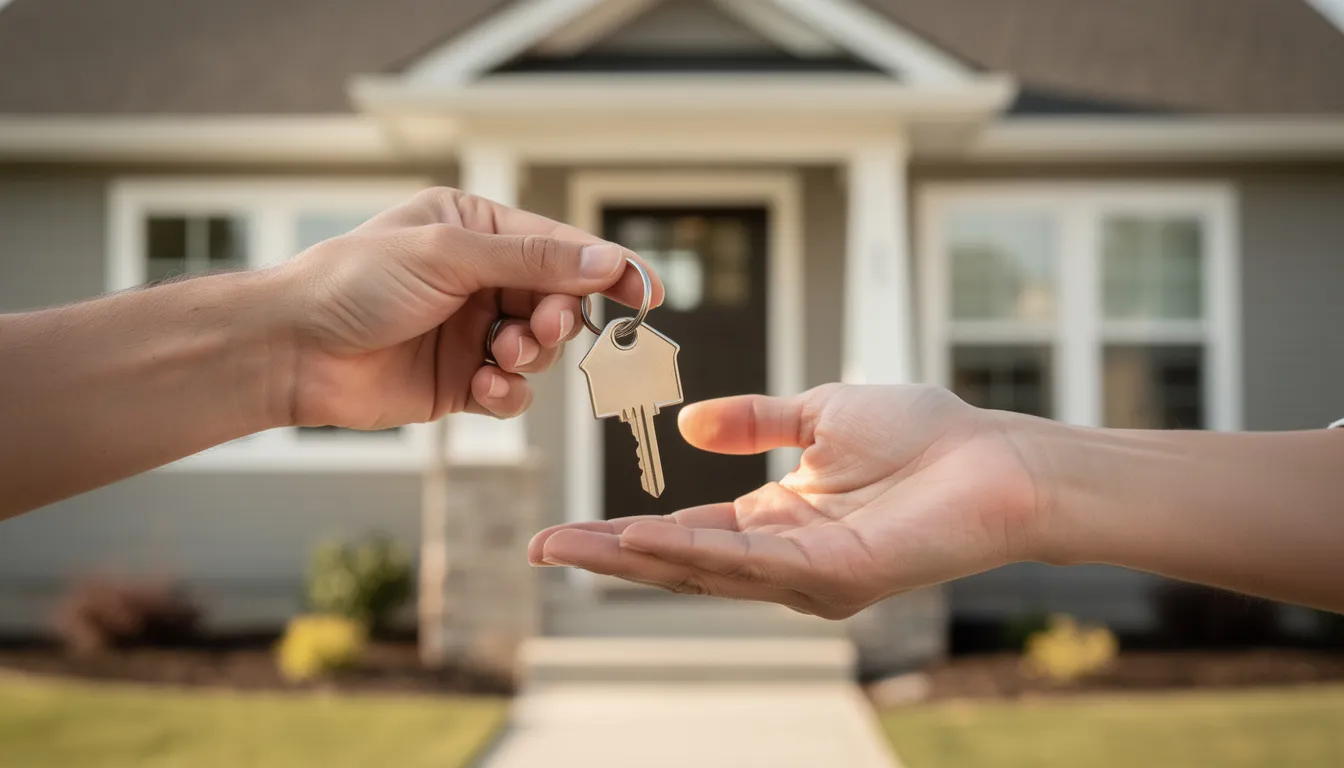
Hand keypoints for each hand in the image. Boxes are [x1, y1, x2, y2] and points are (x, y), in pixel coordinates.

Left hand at [276, 187, 661, 428]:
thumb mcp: (450, 256)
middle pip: (559, 301)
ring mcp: (473, 332)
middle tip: (542, 327)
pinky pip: (513, 392)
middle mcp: (481, 279)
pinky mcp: (462, 382)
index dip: (607, 270)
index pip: (561, 247)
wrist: (292, 350)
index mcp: (478, 230)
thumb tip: (608, 261)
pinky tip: (483, 390)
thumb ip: (533, 260)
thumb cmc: (356, 283)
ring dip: (529, 357)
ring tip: (498, 355)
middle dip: (559, 318)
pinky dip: (507, 394)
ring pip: (541, 352)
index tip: (647, 293)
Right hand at [528, 384, 1043, 618]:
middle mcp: (786, 560)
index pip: (688, 534)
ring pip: (707, 571)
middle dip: (611, 556)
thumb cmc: (924, 434)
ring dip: (637, 559)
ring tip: (575, 546)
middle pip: (682, 563)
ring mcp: (810, 577)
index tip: (567, 529)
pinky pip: (755, 564)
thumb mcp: (819, 414)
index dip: (627, 532)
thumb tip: (690, 425)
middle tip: (542, 549)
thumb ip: (756, 421)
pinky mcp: (838, 578)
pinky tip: (648, 541)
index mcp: (778, 522)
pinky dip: (697, 553)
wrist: (996, 457)